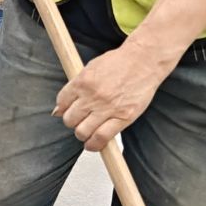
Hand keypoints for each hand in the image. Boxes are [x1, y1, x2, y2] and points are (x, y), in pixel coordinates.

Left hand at [53, 41, 167, 152]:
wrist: (144, 60)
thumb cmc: (121, 62)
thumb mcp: (92, 68)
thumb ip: (76, 86)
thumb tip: (60, 107)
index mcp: (82, 82)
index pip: (62, 103)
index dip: (63, 109)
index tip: (68, 111)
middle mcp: (92, 96)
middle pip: (69, 120)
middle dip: (72, 122)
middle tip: (80, 120)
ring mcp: (107, 108)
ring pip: (82, 132)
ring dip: (82, 134)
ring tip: (87, 131)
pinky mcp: (122, 118)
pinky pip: (101, 138)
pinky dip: (94, 144)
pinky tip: (94, 143)